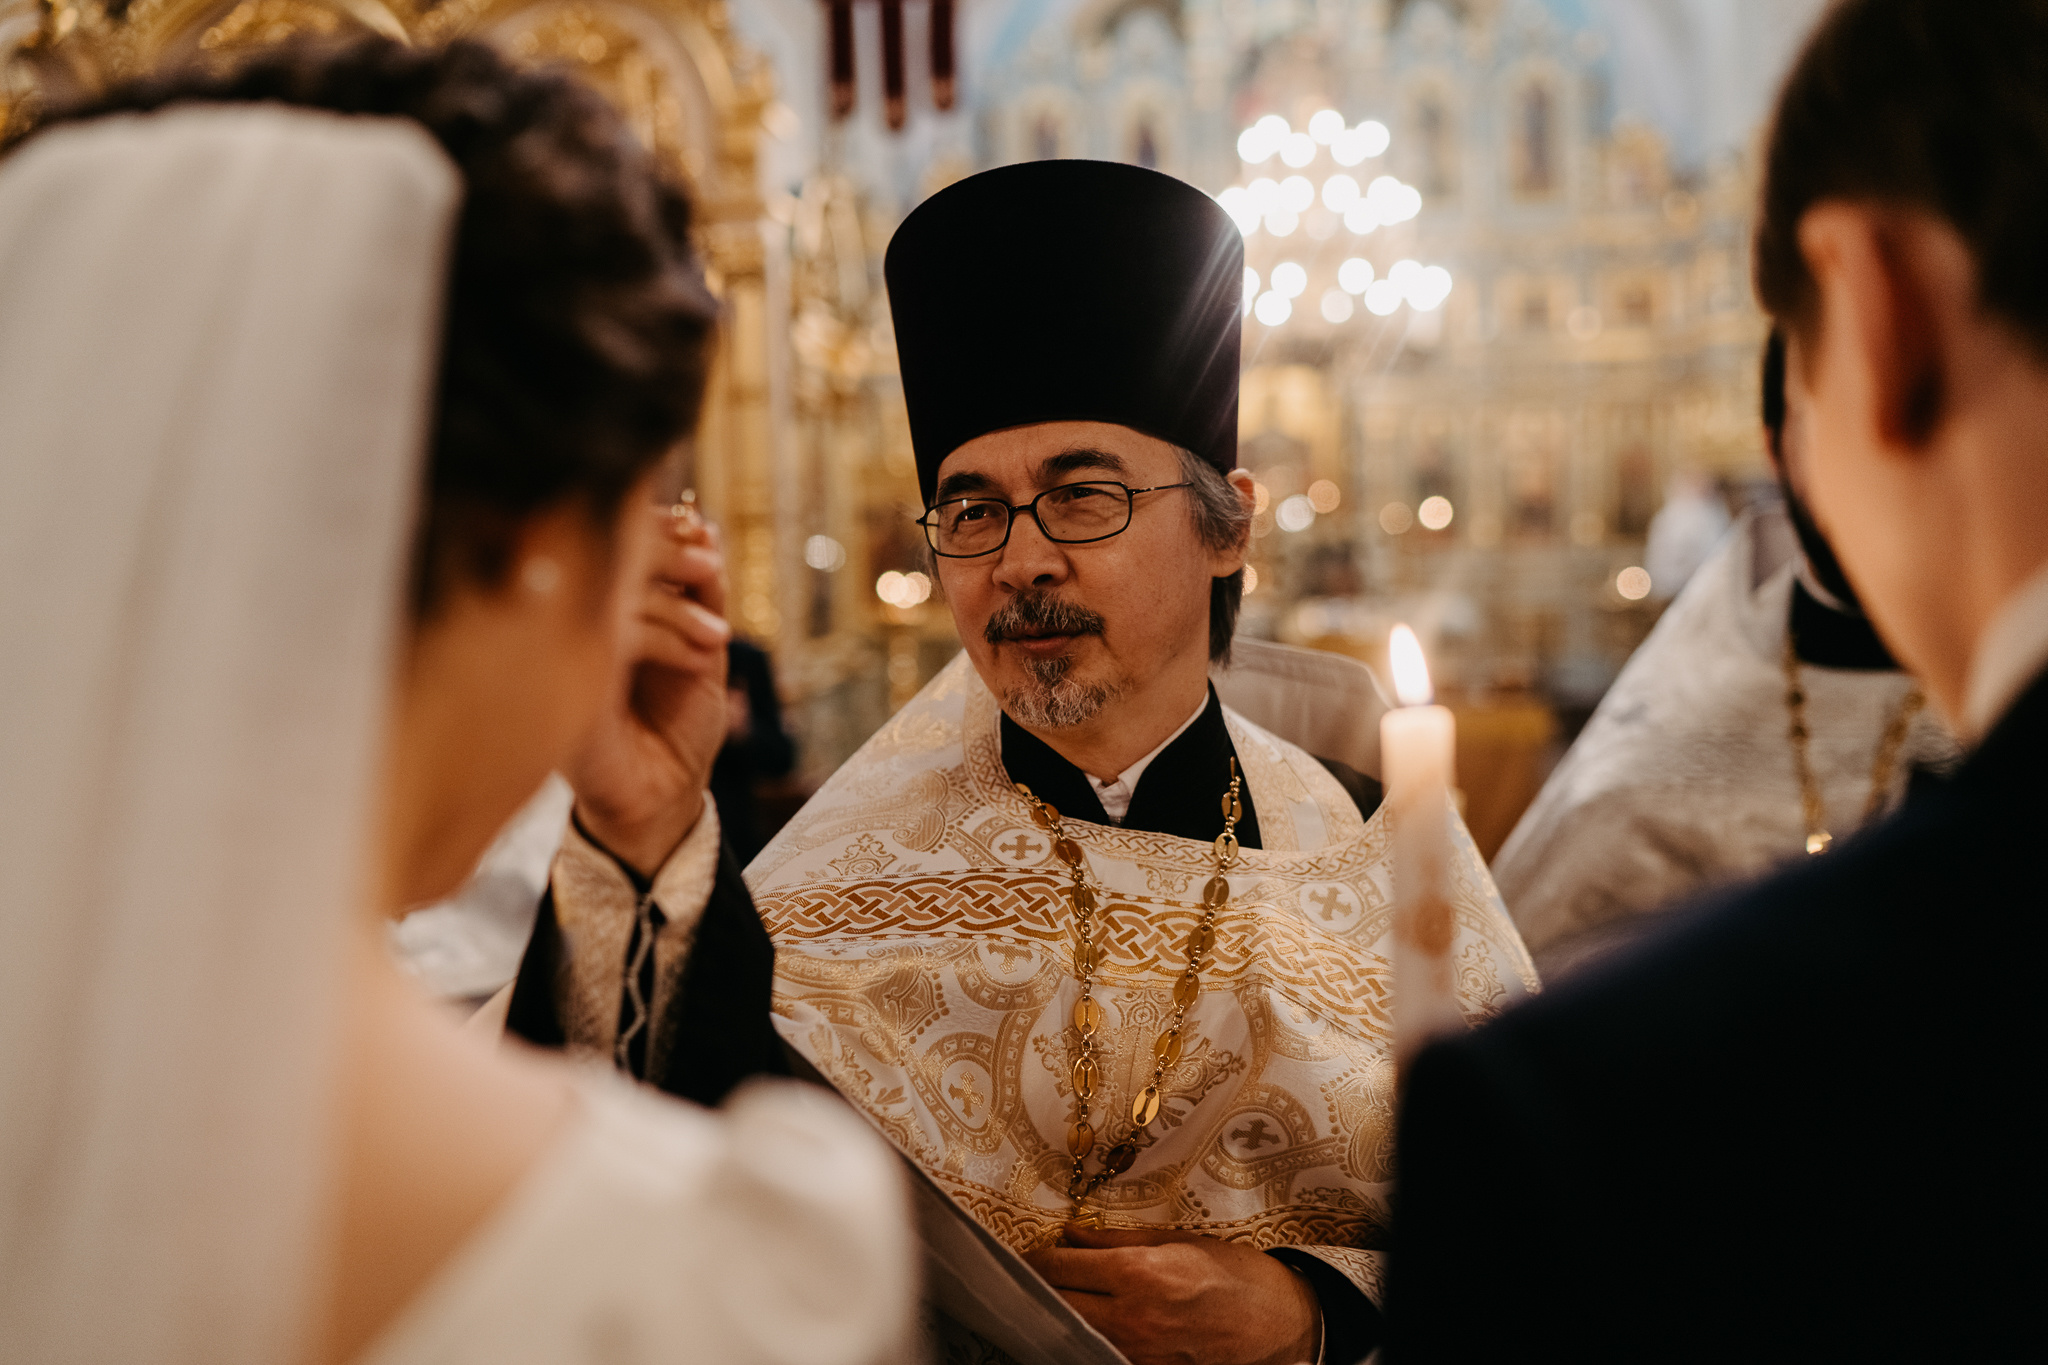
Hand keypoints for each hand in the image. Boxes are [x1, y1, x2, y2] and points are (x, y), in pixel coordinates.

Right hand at [565, 502, 731, 876]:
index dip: (653, 527)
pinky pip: (614, 638)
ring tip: (718, 636)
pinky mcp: (570, 687)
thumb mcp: (699, 646)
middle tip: (708, 563)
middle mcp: (571, 625)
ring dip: (676, 605)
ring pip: (612, 595)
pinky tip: (701, 657)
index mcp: (595, 607)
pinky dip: (666, 636)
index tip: (700, 531)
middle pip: (604, 557)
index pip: (609, 540)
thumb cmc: (675, 722)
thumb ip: (700, 591)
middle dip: (665, 552)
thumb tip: (703, 526)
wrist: (663, 796)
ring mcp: (565, 653)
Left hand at [1021, 1223, 1319, 1364]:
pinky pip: (1101, 1353)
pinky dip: (1087, 1337)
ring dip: (1059, 1313)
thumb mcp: (1178, 1240)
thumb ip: (1117, 1240)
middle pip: (1056, 1304)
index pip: (1058, 1267)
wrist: (1280, 1324)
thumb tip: (1071, 1233)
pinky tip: (1087, 1322)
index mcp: (1137, 1274)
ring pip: (1073, 1334)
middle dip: (1039, 1286)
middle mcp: (1130, 1317)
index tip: (1030, 1249)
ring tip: (1055, 1295)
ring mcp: (1136, 1352)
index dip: (1036, 1257)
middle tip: (1033, 1271)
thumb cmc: (1235, 1274)